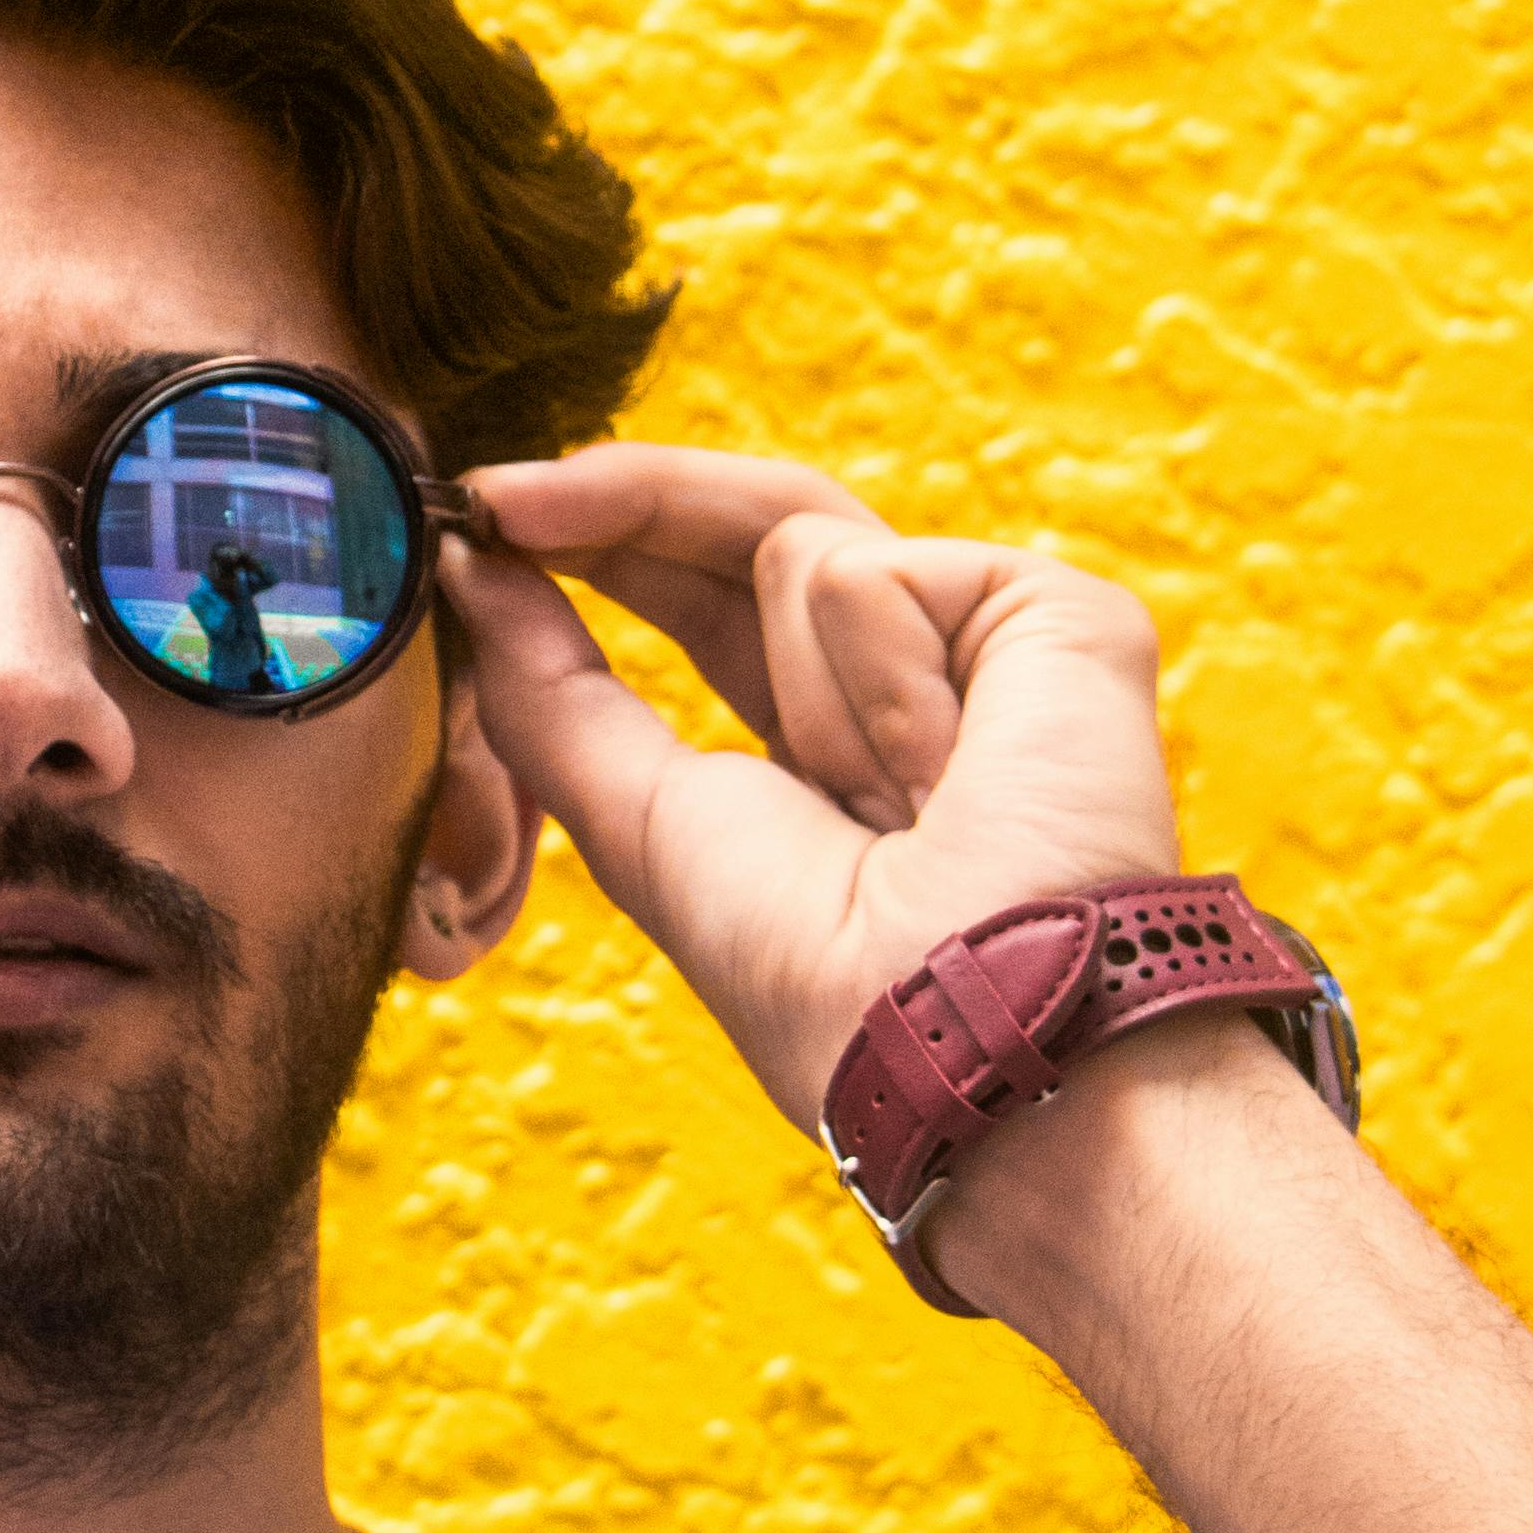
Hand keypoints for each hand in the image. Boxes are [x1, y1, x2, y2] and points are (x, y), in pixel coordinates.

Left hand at [442, 447, 1177, 1147]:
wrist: (957, 1033)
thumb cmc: (813, 980)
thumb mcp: (640, 823)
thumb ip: (552, 691)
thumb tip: (474, 569)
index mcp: (823, 743)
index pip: (703, 592)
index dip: (602, 541)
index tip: (484, 513)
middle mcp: (910, 681)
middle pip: (748, 526)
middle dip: (619, 504)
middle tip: (498, 499)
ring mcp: (988, 647)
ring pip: (801, 540)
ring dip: (799, 683)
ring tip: (885, 805)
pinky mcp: (1058, 616)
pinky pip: (879, 569)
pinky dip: (874, 669)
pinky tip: (939, 772)